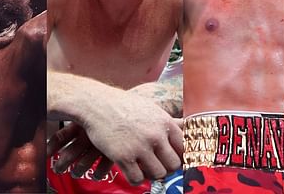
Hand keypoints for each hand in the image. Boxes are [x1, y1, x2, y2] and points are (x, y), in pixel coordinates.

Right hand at [48, 88, 182, 184]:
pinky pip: (137, 179)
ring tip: (144, 167)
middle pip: (174, 164)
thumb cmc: (124, 105)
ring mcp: (140, 147)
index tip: (173, 159)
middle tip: (157, 165)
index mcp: (165, 122)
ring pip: (158, 174)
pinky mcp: (123, 157)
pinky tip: (131, 170)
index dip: (181, 156)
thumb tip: (186, 130)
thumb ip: (167, 123)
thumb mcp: (151, 109)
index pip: (185, 148)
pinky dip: (136, 178)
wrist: (97, 104)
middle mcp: (155, 135)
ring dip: (151, 174)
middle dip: (166, 167)